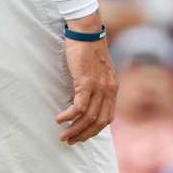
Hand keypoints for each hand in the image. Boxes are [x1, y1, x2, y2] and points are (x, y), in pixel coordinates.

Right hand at [56, 18, 116, 143]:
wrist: (87, 32)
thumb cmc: (89, 50)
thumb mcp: (99, 71)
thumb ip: (97, 86)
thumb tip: (86, 101)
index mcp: (112, 88)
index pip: (107, 118)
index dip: (94, 131)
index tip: (82, 136)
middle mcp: (108, 89)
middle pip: (99, 122)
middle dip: (84, 135)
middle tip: (70, 140)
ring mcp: (99, 86)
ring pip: (88, 117)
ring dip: (74, 129)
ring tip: (63, 135)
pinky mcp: (87, 81)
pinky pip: (78, 106)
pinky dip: (69, 116)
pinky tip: (59, 119)